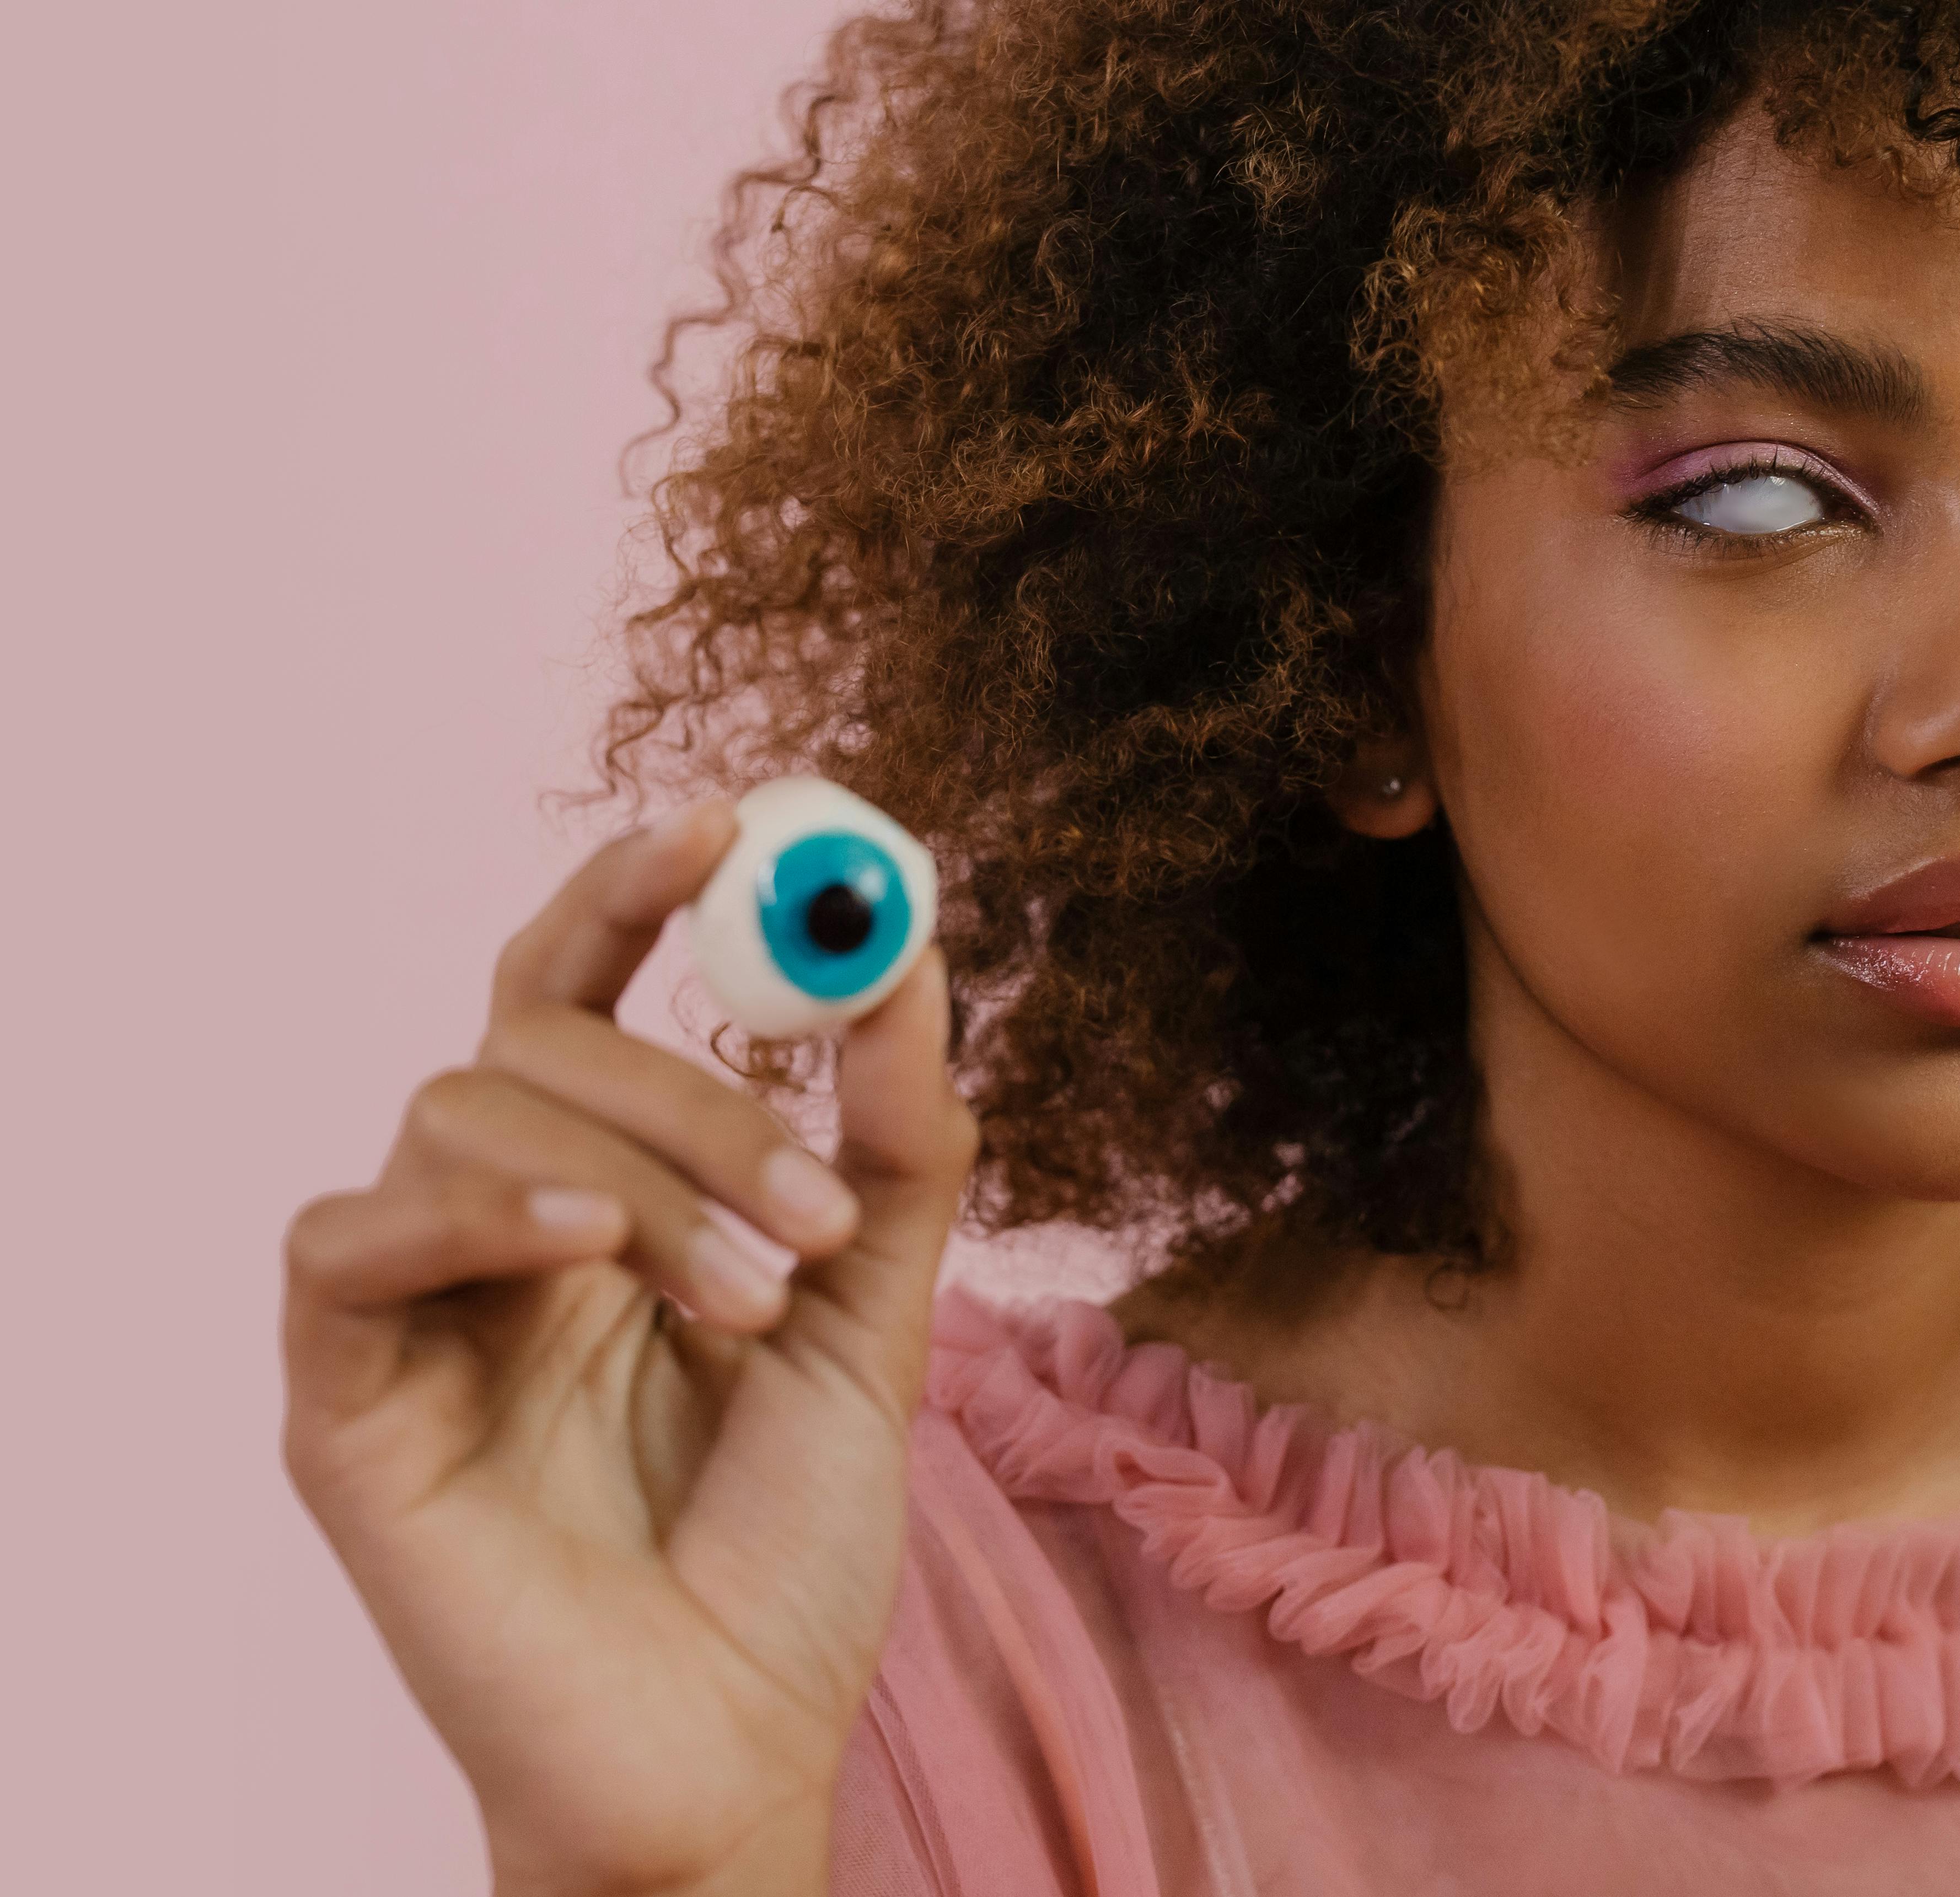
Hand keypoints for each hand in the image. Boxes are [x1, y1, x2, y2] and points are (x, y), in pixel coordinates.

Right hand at [281, 801, 973, 1896]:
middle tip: (815, 1207)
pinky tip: (589, 1252)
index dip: (633, 891)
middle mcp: (499, 1230)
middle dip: (696, 1094)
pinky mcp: (344, 1397)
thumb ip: (894, 1146)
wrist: (730, 1745)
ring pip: (465, 1112)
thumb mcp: (878, 1318)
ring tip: (751, 1301)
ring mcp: (414, 1308)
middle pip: (540, 1040)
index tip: (727, 823)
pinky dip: (474, 1211)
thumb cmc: (786, 1547)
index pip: (583, 990)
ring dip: (636, 1174)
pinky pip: (348, 1240)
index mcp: (608, 1196)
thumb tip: (912, 956)